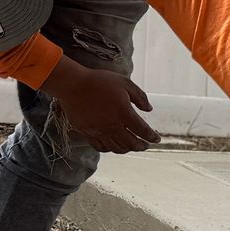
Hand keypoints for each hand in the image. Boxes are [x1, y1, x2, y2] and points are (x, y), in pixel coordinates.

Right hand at [44, 57, 159, 152]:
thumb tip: (149, 109)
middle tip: (145, 145)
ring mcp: (98, 131)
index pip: (143, 131)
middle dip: (141, 146)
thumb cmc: (100, 81)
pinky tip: (114, 145)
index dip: (152, 137)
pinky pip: (101, 147)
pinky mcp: (87, 132)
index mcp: (124, 113)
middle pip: (131, 143)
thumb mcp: (125, 83)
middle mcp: (112, 125)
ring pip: (117, 148)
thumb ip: (140, 97)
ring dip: (127, 149)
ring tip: (131, 146)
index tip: (157, 139)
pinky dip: (110, 149)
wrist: (72, 84)